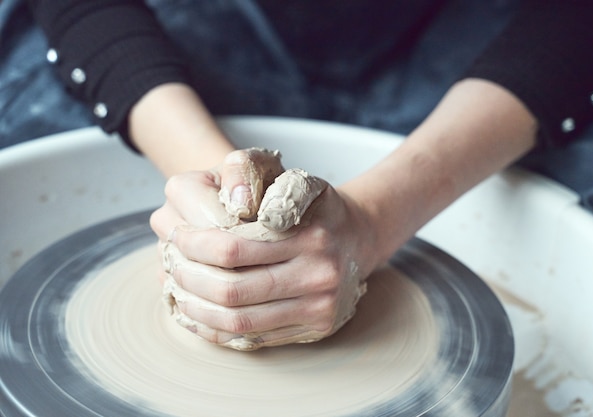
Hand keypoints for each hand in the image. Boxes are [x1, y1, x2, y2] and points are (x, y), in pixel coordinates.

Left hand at [151, 148, 372, 349]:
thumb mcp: (295, 178)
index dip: (194, 245)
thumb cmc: (316, 208)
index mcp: (310, 235)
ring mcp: (320, 307)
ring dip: (197, 308)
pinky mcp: (316, 329)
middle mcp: (319, 274)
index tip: (176, 236)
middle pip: (232, 290)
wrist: (359, 239)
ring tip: (177, 289)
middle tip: (171, 264)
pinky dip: (217, 330)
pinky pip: (255, 339)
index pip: (232, 248)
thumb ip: (259, 174)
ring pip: (240, 321)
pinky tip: (198, 314)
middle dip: (189, 279)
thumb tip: (235, 205)